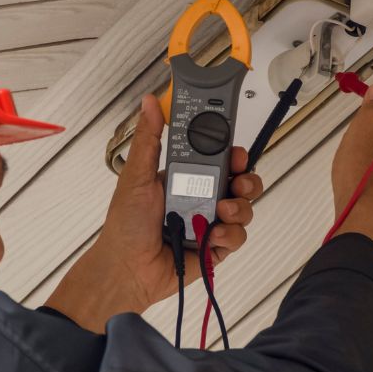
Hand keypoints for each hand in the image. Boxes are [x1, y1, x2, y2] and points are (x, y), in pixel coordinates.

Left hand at [44, 93, 262, 330]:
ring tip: (222, 212)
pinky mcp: (215, 248)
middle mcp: (201, 198)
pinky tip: (214, 236)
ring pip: (244, 209)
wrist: (127, 269)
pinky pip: (237, 237)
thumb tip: (149, 102)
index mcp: (185, 177)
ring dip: (240, 208)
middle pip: (240, 182)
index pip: (219, 158)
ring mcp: (211, 223)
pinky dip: (230, 235)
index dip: (233, 154)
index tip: (236, 152)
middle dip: (247, 179)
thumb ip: (148, 139)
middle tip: (238, 181)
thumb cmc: (126, 224)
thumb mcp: (136, 176)